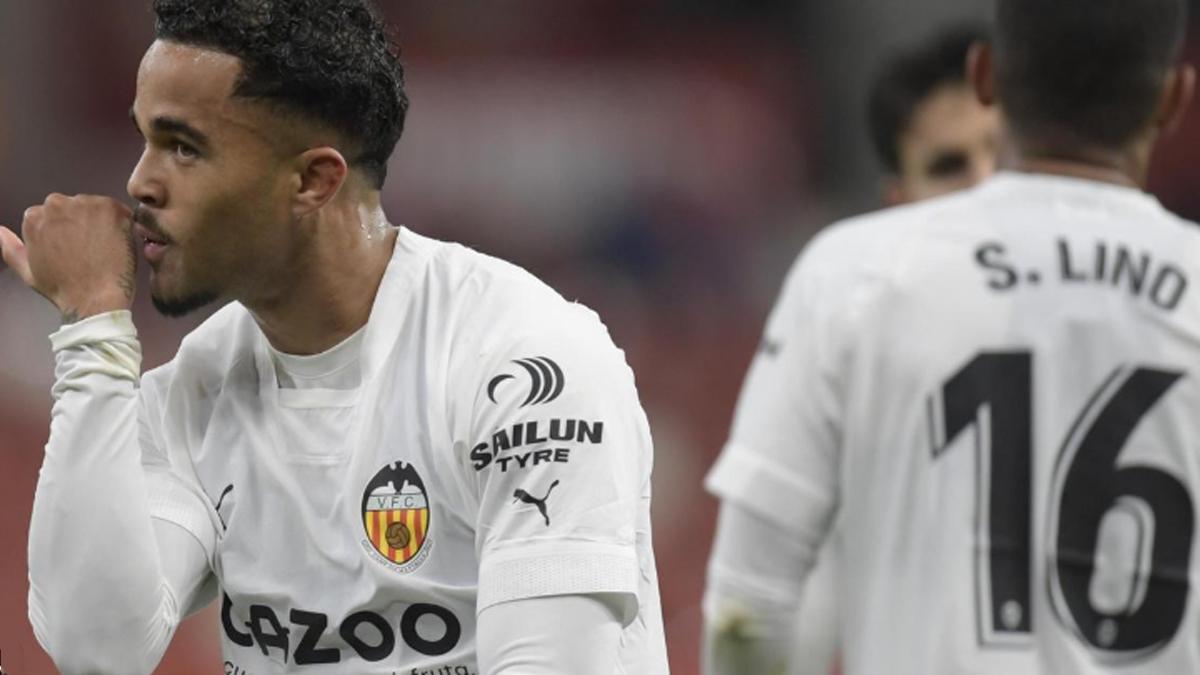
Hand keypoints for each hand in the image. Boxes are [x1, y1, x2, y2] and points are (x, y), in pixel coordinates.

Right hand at [0, 194, 136, 321]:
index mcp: (34, 217)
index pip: (52, 213)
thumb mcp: (28, 271)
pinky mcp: (110, 208)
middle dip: (81, 222)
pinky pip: (118, 209)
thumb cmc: (63, 289)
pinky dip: (121, 223)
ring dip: (101, 221)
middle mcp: (56, 204)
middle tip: (91, 248)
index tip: (75, 247)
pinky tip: (118, 243)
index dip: (67, 231)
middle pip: (73, 205)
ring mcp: (84, 204)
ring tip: (104, 248)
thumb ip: (11, 247)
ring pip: (95, 206)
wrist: (94, 299)